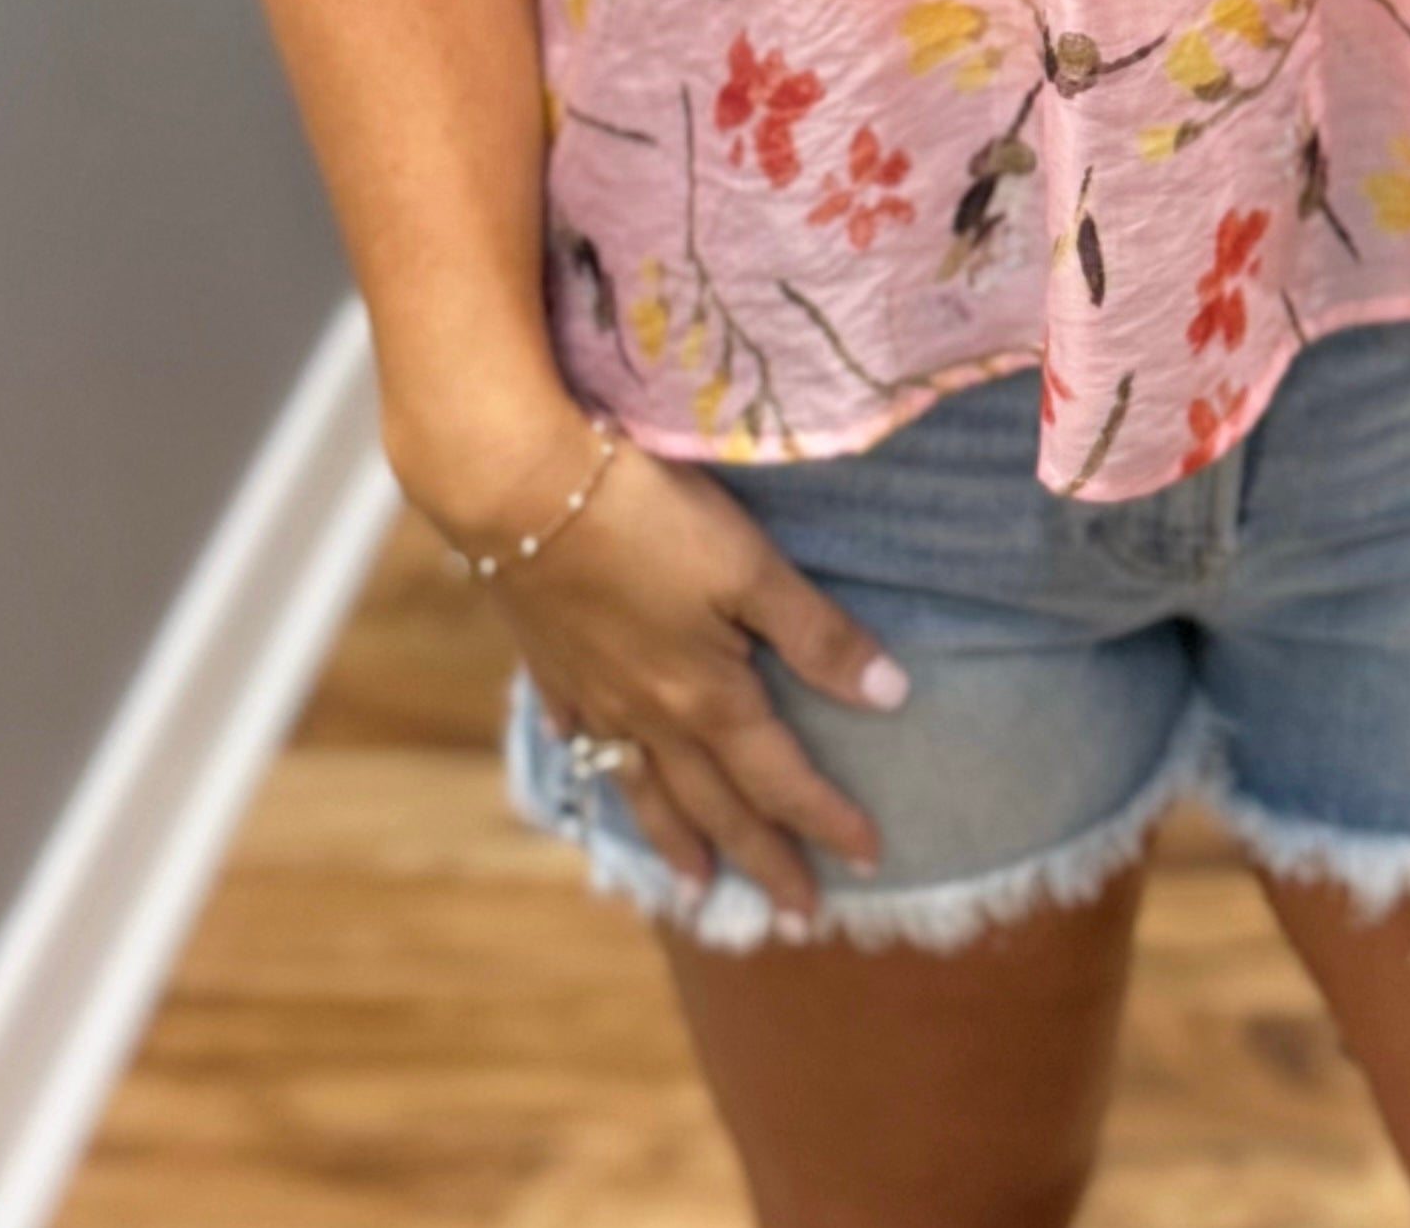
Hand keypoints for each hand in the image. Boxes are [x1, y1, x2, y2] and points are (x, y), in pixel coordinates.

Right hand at [471, 424, 910, 928]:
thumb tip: (891, 697)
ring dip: (676, 841)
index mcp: (706, 698)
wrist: (519, 489)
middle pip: (716, 805)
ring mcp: (593, 694)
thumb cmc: (647, 517)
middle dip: (763, 861)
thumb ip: (817, 635)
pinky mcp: (551, 662)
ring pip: (644, 788)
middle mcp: (649, 714)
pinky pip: (582, 733)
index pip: (780, 778)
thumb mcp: (749, 566)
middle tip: (798, 919)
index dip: (828, 820)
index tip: (870, 861)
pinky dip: (597, 760)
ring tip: (696, 889)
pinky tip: (597, 762)